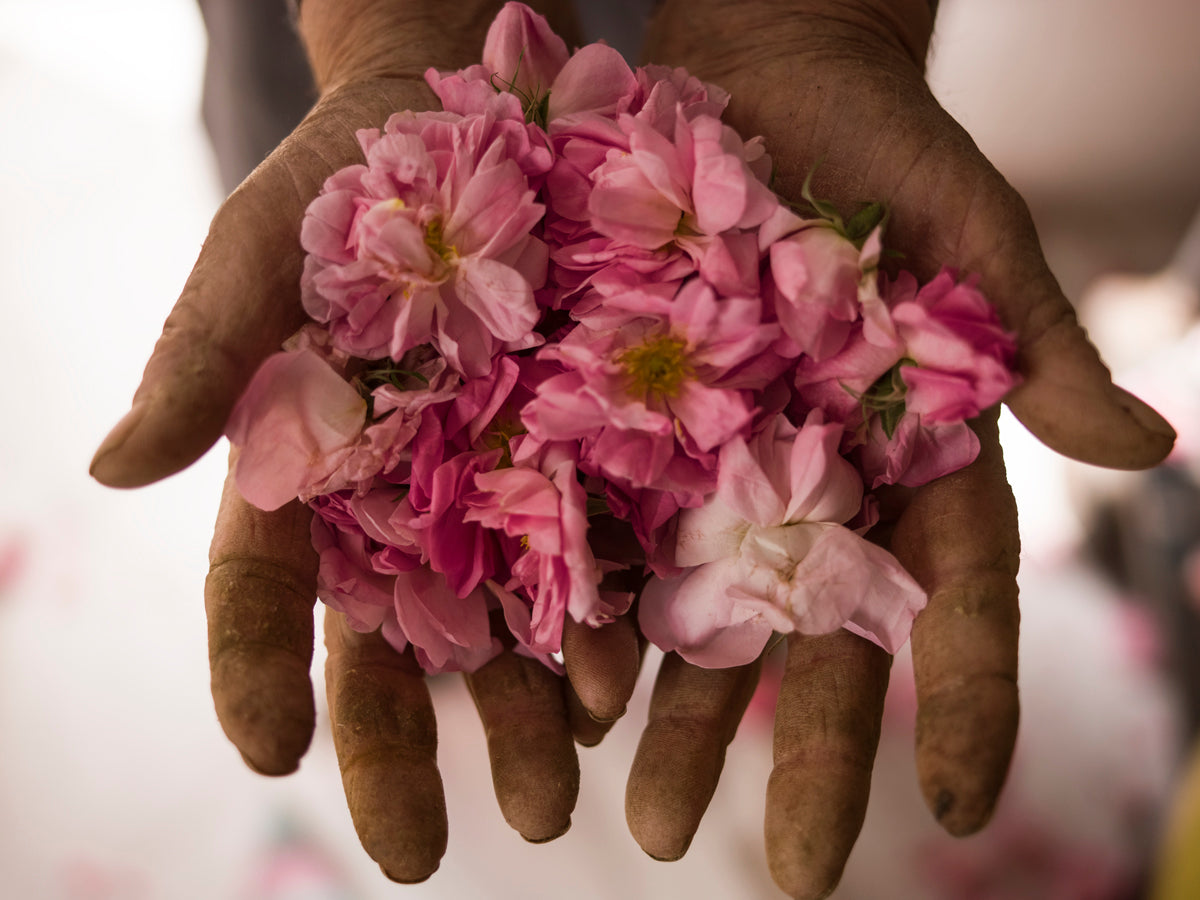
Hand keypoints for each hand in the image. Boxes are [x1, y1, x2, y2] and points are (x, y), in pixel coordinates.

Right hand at [89, 0, 642, 882]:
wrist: (469, 125)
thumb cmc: (342, 187)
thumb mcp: (261, 252)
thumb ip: (204, 355)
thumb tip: (114, 468)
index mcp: (304, 475)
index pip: (264, 595)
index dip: (258, 672)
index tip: (267, 751)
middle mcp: (400, 509)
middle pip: (392, 649)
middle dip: (402, 751)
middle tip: (420, 854)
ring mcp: (499, 496)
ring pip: (502, 632)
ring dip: (520, 725)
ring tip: (548, 807)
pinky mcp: (589, 469)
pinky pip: (596, 569)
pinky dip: (606, 633)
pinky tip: (623, 696)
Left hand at [629, 1, 1175, 896]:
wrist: (761, 72)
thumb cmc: (886, 143)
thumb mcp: (969, 227)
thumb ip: (1031, 340)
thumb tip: (1145, 452)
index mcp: (920, 450)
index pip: (956, 596)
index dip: (963, 699)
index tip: (961, 807)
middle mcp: (823, 480)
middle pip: (821, 635)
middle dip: (805, 751)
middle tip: (785, 871)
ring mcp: (724, 463)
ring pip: (709, 613)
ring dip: (683, 719)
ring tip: (648, 821)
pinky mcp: (634, 427)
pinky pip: (615, 536)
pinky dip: (598, 616)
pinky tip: (568, 699)